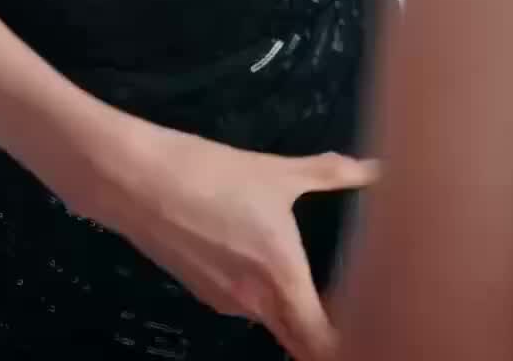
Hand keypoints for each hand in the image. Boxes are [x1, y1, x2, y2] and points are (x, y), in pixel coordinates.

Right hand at [84, 122, 377, 358]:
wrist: (136, 181)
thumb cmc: (212, 175)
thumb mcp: (275, 171)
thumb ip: (330, 174)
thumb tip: (376, 169)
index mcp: (283, 281)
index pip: (325, 345)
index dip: (354, 342)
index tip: (374, 323)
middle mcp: (256, 304)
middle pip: (301, 342)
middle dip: (325, 333)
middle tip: (353, 305)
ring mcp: (225, 301)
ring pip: (272, 320)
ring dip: (293, 309)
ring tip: (313, 278)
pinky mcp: (202, 289)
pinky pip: (245, 303)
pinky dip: (262, 293)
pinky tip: (259, 256)